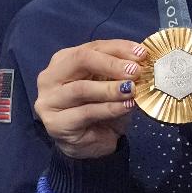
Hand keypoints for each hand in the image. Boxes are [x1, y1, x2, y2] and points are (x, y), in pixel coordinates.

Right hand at [34, 39, 141, 159]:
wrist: (89, 145)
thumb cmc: (99, 110)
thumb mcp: (111, 86)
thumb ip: (120, 72)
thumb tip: (141, 60)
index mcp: (64, 60)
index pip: (92, 47)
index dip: (119, 48)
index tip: (142, 53)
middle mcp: (51, 76)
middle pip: (80, 60)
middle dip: (111, 64)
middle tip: (135, 71)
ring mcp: (49, 100)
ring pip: (81, 88)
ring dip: (111, 89)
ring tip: (132, 90)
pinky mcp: (55, 123)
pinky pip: (85, 112)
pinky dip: (109, 108)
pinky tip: (126, 106)